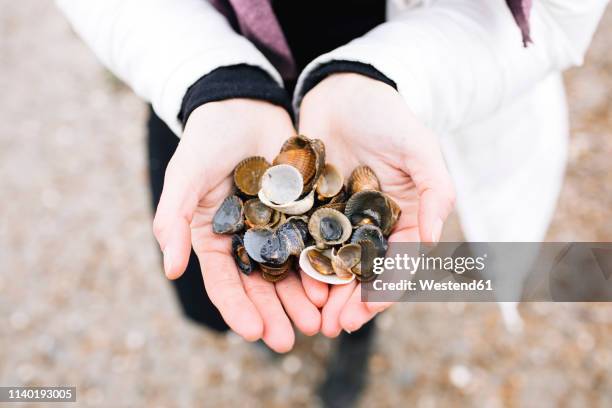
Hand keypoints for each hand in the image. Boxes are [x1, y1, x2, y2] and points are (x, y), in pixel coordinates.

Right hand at [153, 99, 323, 351]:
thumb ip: (173, 220)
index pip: (225, 283)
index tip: (253, 334)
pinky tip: (334, 282)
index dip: (238, 310)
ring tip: (318, 323)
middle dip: (275, 314)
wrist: (245, 104)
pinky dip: (322, 263)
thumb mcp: (185, 176)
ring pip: (290, 271)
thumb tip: (172, 271)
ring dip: (302, 299)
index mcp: (214, 238)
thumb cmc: (207, 139)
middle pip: (261, 286)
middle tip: (291, 341)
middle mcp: (246, 240)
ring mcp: (277, 227)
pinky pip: (314, 242)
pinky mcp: (304, 211)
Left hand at [298, 73, 455, 335]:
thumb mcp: (420, 146)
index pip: (399, 262)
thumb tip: (435, 240)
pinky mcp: (309, 210)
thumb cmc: (387, 115)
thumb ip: (436, 189)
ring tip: (313, 318)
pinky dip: (300, 265)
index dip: (386, 289)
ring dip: (325, 294)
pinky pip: (304, 242)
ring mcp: (339, 220)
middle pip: (364, 272)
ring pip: (333, 264)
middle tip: (334, 327)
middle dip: (351, 302)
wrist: (343, 91)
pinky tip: (290, 283)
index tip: (370, 310)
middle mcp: (372, 225)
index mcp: (405, 217)